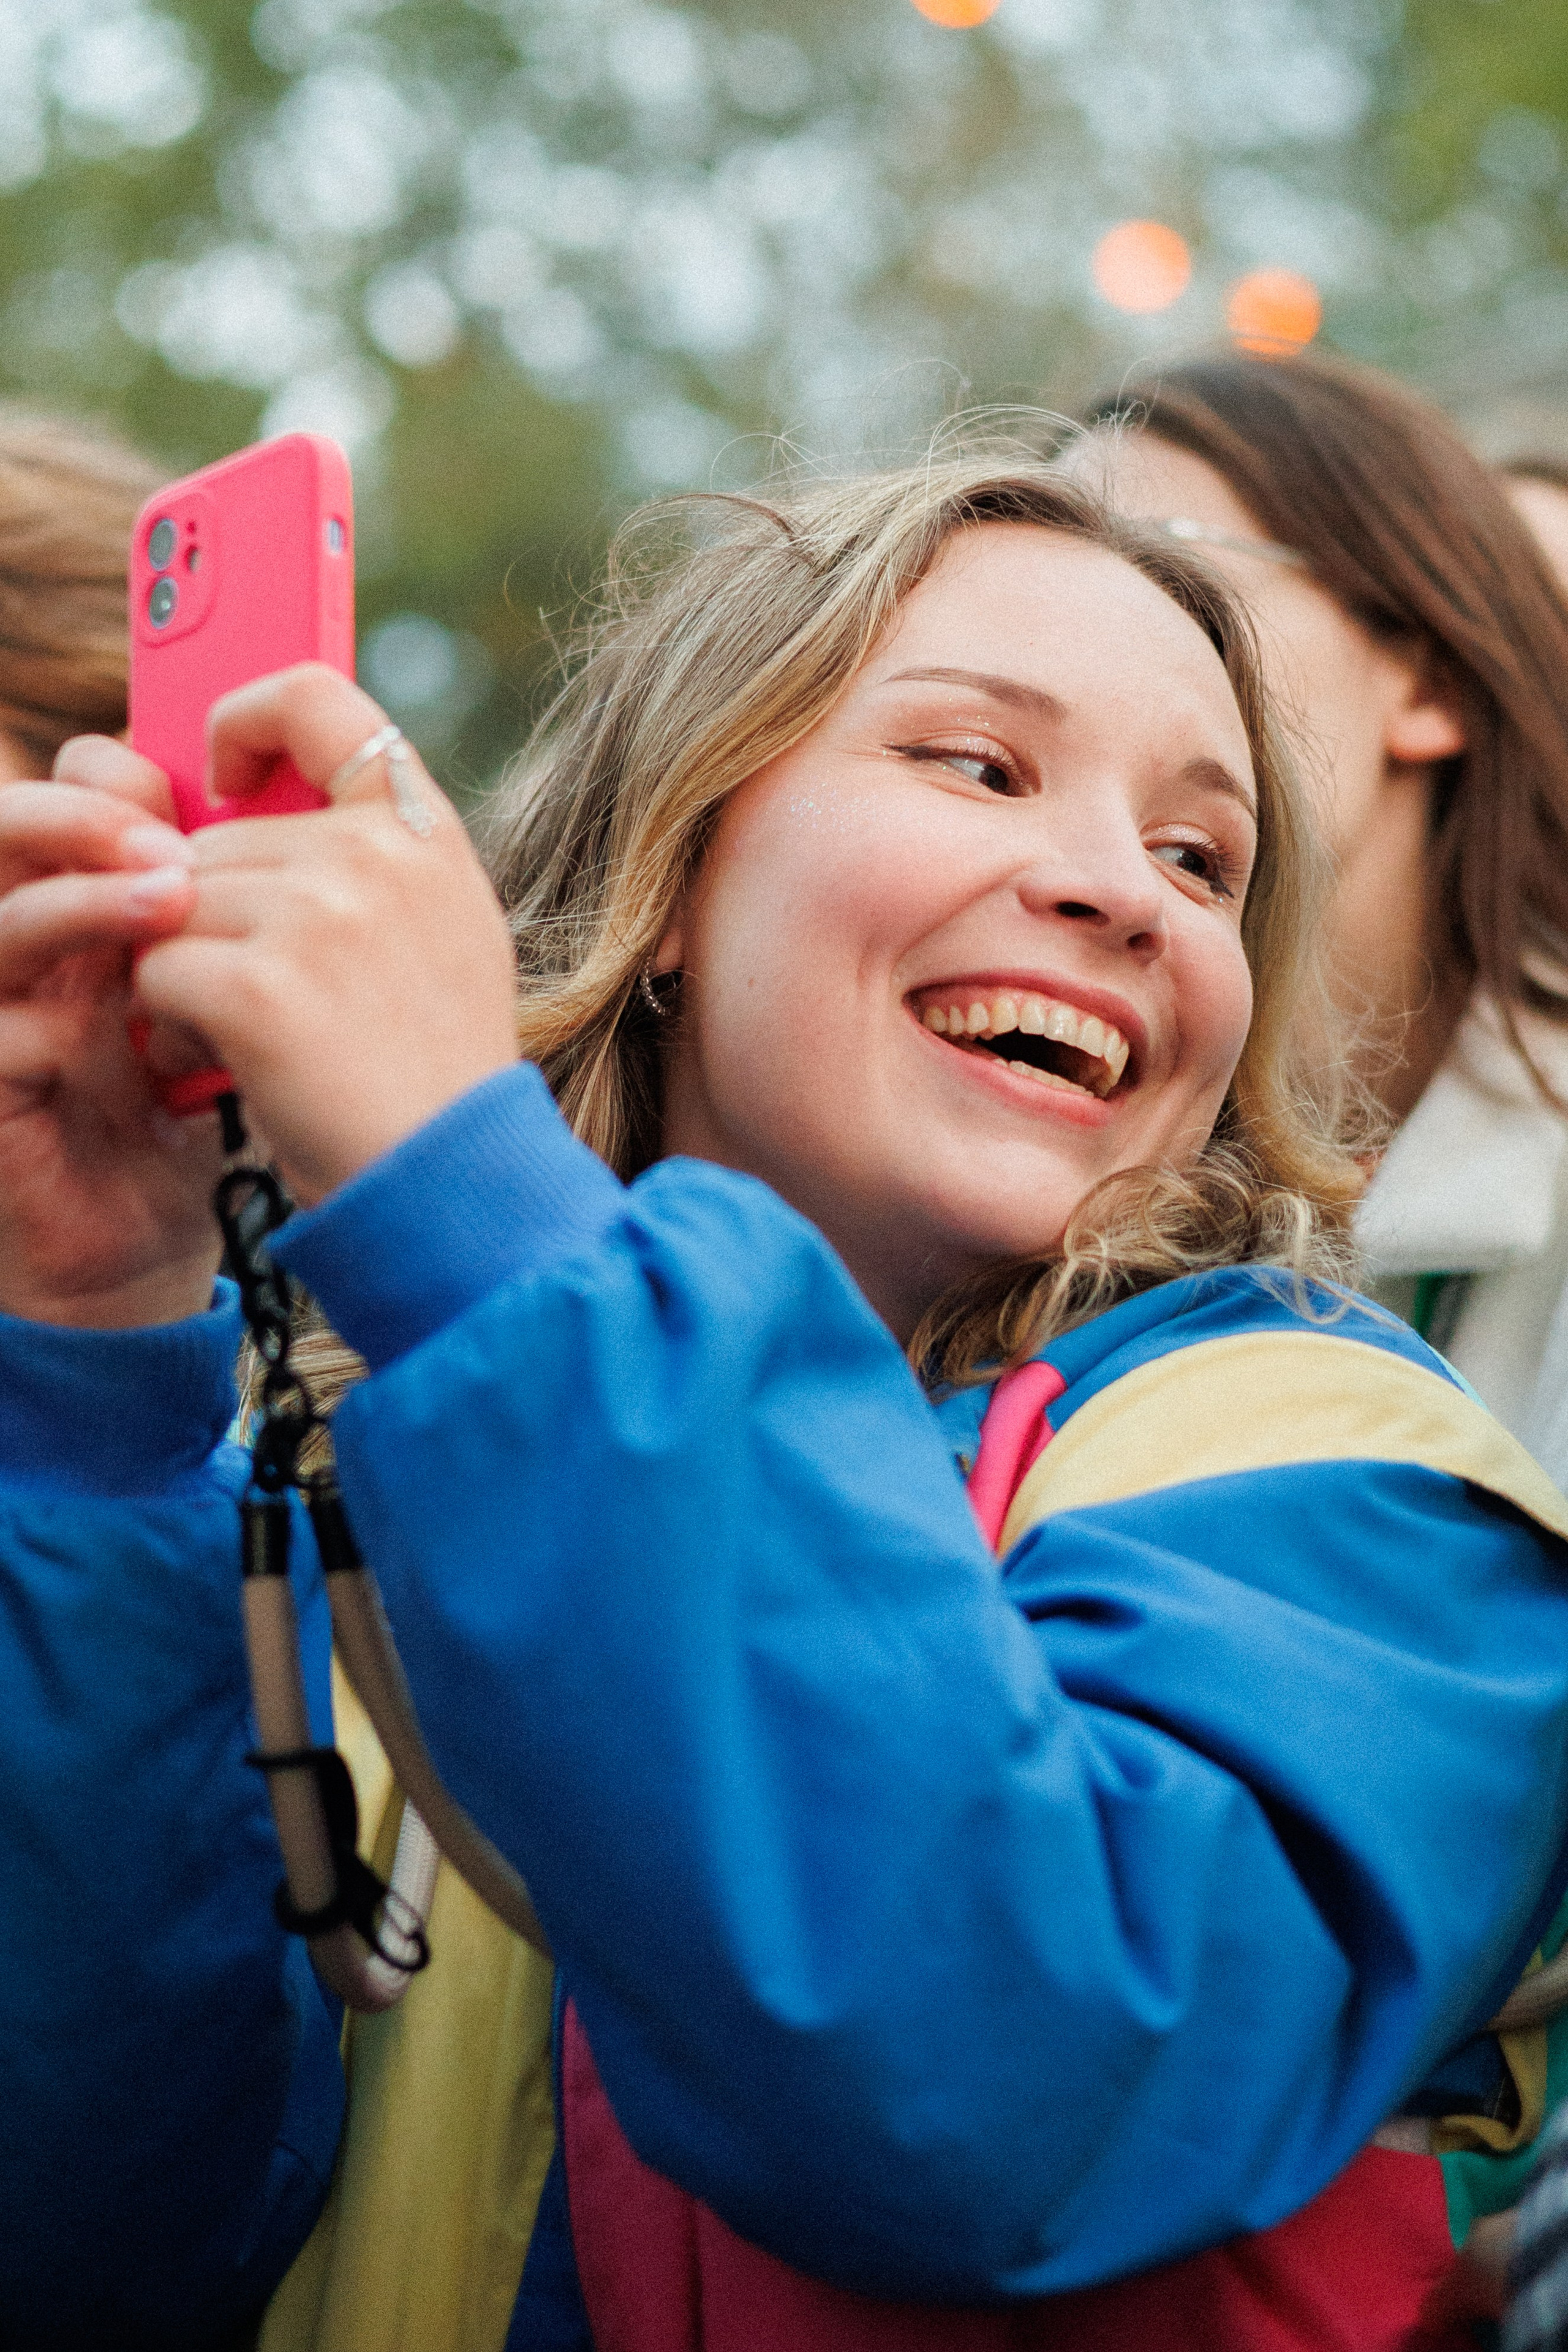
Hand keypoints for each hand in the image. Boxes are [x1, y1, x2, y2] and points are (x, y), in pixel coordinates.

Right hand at [0, 741, 220, 1326]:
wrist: (161, 1240)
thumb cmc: (208, 1110)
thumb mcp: (245, 993)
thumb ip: (249, 914)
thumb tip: (306, 818)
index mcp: (96, 899)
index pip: (80, 792)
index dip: (122, 770)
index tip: (210, 774)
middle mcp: (39, 940)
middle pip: (14, 826)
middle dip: (83, 810)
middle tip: (166, 835)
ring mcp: (7, 1005)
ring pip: (2, 916)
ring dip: (78, 898)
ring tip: (164, 898)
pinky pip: (4, 1026)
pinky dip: (60, 1017)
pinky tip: (116, 1025)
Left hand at [132, 666, 518, 1206]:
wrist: (454, 1180)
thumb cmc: (433, 1074)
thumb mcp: (443, 935)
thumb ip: (368, 860)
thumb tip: (233, 810)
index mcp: (422, 832)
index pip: (315, 698)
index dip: (242, 717)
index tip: (220, 772)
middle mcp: (373, 854)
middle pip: (213, 841)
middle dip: (211, 918)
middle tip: (270, 999)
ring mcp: (317, 912)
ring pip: (172, 906)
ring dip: (186, 975)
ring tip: (255, 1039)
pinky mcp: (260, 983)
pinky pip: (154, 970)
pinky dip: (171, 1026)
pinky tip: (229, 1066)